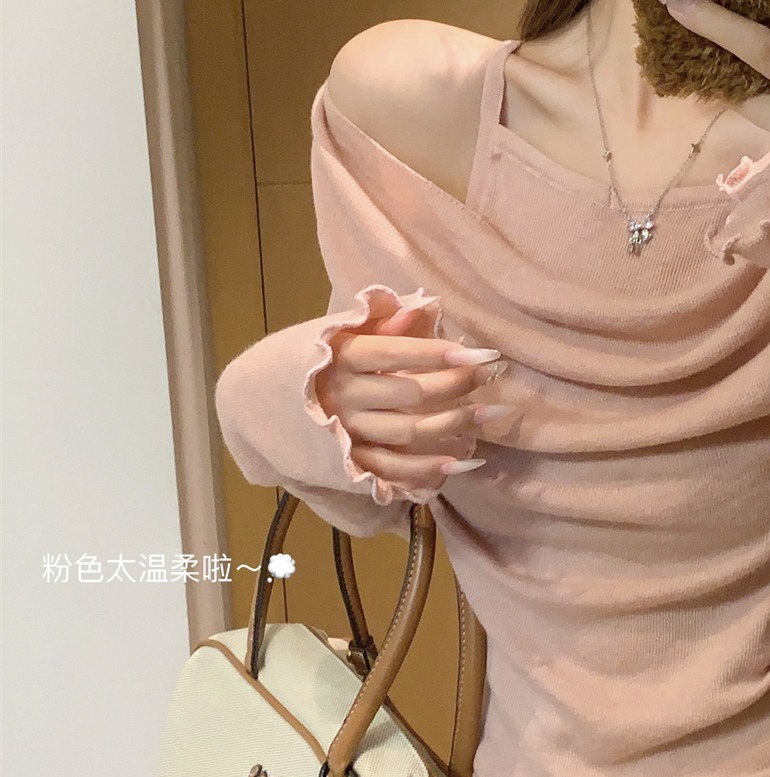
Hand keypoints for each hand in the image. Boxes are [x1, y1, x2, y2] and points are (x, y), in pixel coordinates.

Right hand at [315, 300, 515, 490]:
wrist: (268, 403)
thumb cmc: (322, 359)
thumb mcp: (344, 333)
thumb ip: (384, 322)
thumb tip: (427, 305)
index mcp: (342, 358)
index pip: (394, 353)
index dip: (438, 352)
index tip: (481, 353)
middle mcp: (344, 397)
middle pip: (410, 394)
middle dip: (456, 384)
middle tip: (491, 375)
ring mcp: (347, 433)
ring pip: (409, 432)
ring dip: (456, 424)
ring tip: (494, 413)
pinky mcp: (352, 463)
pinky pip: (396, 470)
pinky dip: (433, 469)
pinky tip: (469, 461)